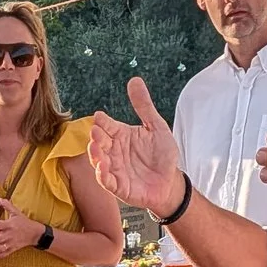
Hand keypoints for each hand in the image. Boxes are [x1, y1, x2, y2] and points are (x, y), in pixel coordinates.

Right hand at [89, 79, 185, 213]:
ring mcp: (115, 169)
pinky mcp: (118, 186)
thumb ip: (144, 106)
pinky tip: (102, 167)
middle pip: (100, 142)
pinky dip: (102, 175)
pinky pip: (106, 181)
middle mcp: (115, 151)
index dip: (103, 121)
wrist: (171, 182)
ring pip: (99, 161)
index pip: (108, 125)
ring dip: (95, 154)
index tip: (99, 116)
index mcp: (121, 135)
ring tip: (95, 147)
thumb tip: (134, 80)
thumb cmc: (162, 156)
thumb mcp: (156, 127)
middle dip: (97, 137)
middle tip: (96, 131)